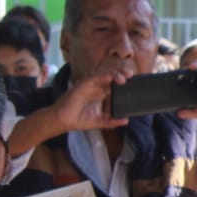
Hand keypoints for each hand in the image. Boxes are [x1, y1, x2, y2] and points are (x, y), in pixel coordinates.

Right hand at [9, 72, 127, 154]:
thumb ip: (111, 121)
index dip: (122, 81)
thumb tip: (126, 121)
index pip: (113, 84)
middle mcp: (94, 88)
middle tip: (131, 75)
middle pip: (109, 77)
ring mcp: (87, 86)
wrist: (63, 122)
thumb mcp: (99, 121)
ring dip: (113, 74)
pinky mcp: (80, 86)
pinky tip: (110, 78)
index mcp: (99, 94)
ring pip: (102, 75)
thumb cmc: (78, 119)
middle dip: (120, 74)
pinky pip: (92, 78)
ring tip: (123, 78)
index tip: (133, 82)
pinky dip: (101, 77)